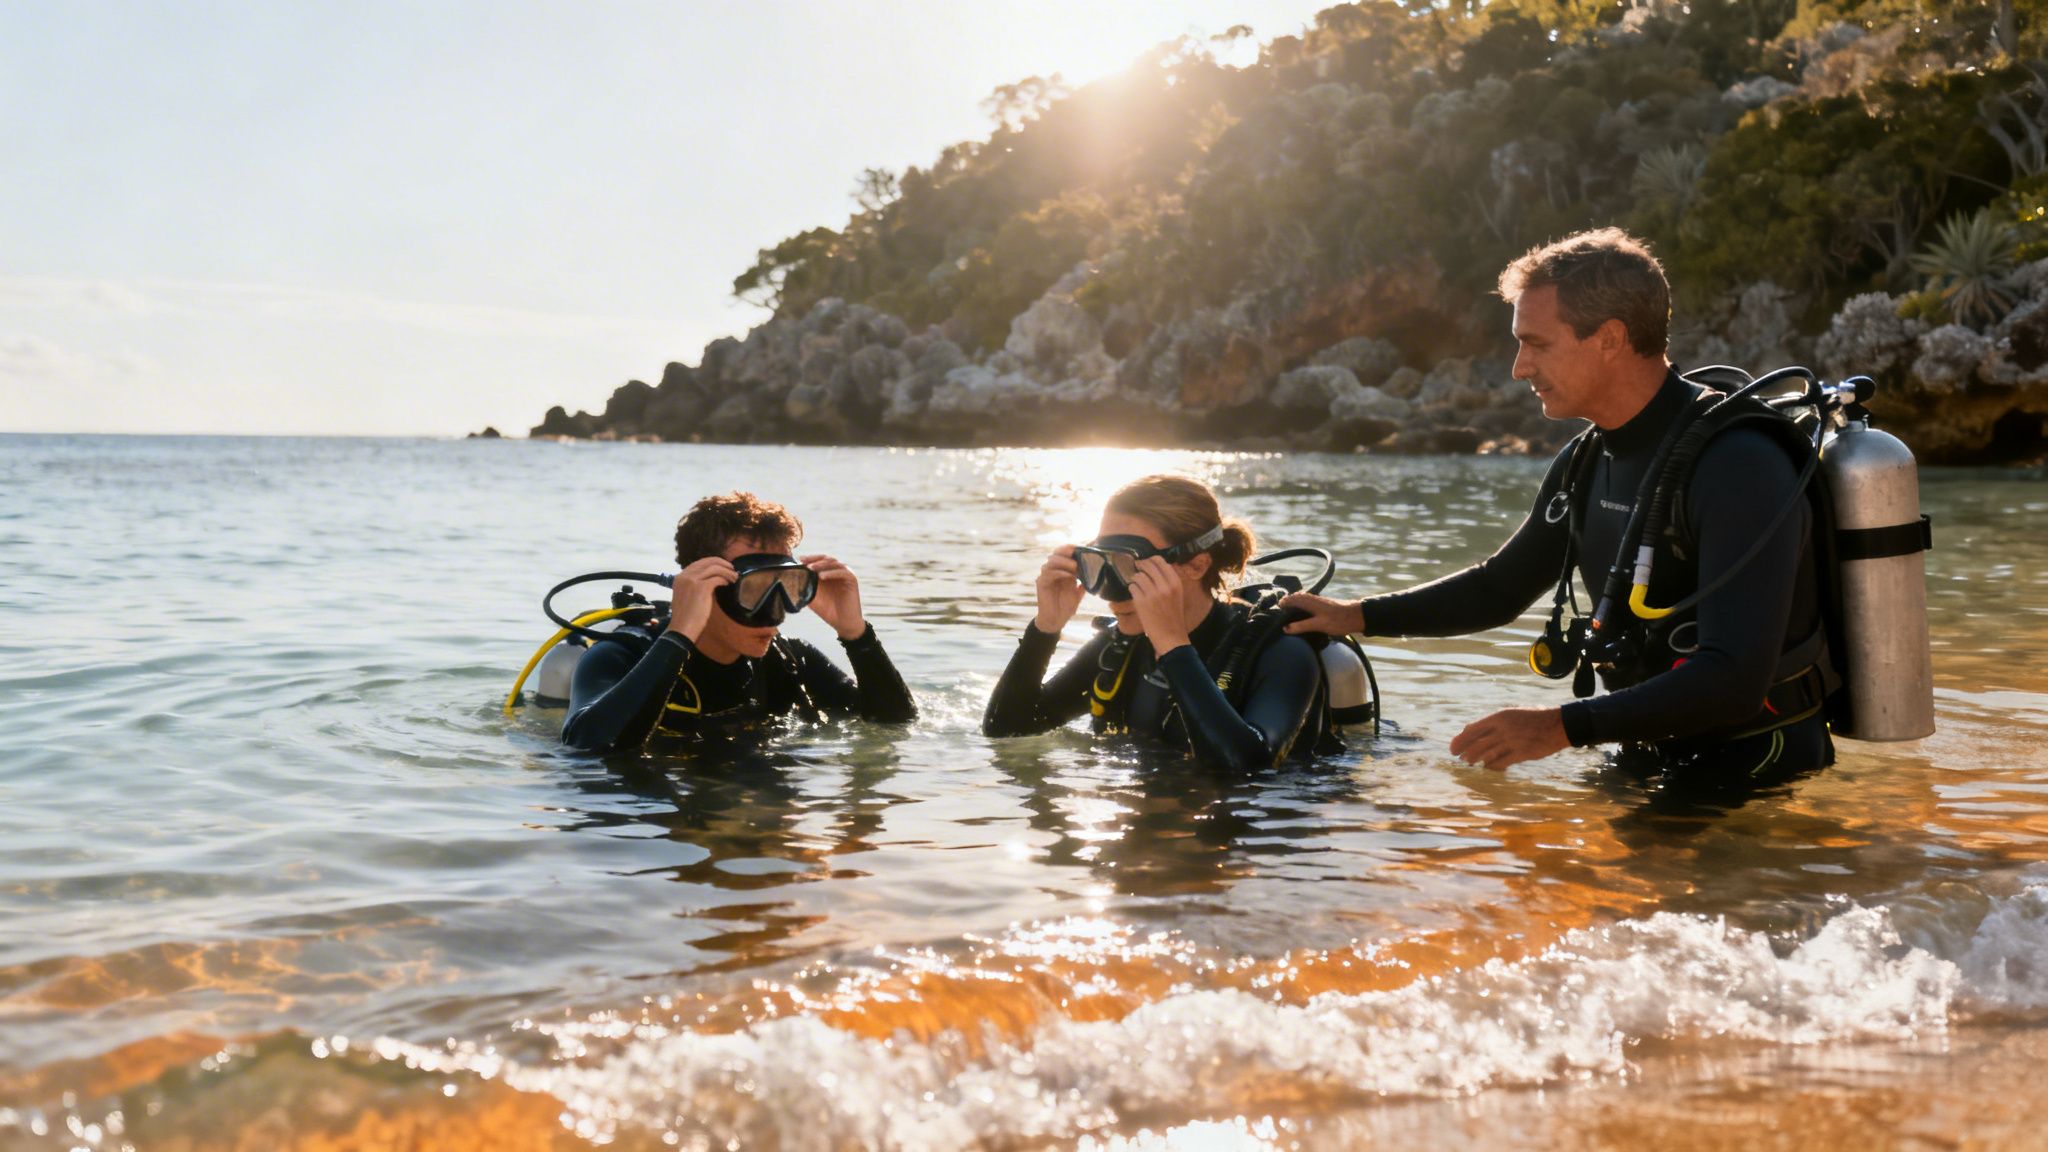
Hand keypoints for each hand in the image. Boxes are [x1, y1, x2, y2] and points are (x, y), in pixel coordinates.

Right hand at [667, 556, 734, 641]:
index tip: (723, 566)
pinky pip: (717, 578)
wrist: (682, 628)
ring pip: (714, 568)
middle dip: (722, 563)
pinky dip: (725, 579)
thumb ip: (695, 585)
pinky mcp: (701, 588)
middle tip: (732, 569)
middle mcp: (685, 576)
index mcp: (680, 577)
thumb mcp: (686, 595)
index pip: (699, 562)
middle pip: (708, 562)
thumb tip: (712, 579)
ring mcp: (692, 580)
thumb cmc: (686, 616)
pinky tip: (728, 584)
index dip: (713, 562)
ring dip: (727, 571)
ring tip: (734, 577)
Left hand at [802, 554, 865, 639]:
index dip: (808, 559)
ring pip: (833, 563)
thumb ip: (804, 587)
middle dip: (813, 559)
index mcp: (827, 573)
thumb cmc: (827, 610)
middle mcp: (836, 571)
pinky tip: (821, 576)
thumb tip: (790, 579)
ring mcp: (845, 574)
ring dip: (821, 564)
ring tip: (810, 568)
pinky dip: (831, 573)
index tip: (797, 560)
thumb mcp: (812, 597)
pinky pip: (842, 572)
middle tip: (802, 561)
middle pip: (825, 558)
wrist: (843, 623)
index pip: (817, 561)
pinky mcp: (852, 579)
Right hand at [1034, 544, 1084, 633]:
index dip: (1071, 548)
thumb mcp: (1079, 592)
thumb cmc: (1066, 606)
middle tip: (1077, 553)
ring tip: (1076, 566)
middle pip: (1056, 553)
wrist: (1056, 620)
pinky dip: (1059, 572)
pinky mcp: (1041, 583)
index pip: (1064, 553)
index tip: (1082, 547)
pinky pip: (1048, 573)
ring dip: (1064, 561)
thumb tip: (1095, 573)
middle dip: (1067, 551)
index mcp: (1062, 570)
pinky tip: (1068, 575)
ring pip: (1051, 561)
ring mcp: (1046, 576)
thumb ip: (1084, 582)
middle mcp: (1053, 570)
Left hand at [1128, 555, 1190, 654]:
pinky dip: (1132, 589)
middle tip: (1137, 567)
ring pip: (1138, 576)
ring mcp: (1152, 594)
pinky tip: (1136, 594)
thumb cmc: (1174, 617)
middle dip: (1141, 565)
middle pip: (1148, 566)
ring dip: (1136, 579)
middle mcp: (1165, 586)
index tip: (1146, 562)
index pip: (1161, 562)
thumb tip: (1155, 568)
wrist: (1171, 636)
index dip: (1151, 560)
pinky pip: (1133, 587)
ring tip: (1137, 584)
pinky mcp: (1141, 602)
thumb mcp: (1177, 595)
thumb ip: (1168, 581)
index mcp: (1175, 583)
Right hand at [1281, 592, 1363, 636]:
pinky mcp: (1324, 604)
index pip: (1291, 599)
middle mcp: (1313, 598)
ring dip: (1295, 602)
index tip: (1275, 609)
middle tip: (1279, 610)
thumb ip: (1301, 626)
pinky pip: (1308, 602)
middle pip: (1296, 597)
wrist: (1357, 615)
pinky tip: (1304, 612)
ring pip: (1302, 599)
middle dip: (1287, 601)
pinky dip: (1302, 604)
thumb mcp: (1318, 625)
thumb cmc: (1338, 620)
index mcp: (1309, 601)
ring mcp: (1319, 600)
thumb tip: (1285, 628)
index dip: (1282, 603)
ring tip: (1289, 611)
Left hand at [1449, 707, 1568, 771]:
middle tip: (1458, 757)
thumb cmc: (1532, 718)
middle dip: (1464, 752)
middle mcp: (1504, 728)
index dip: (1460, 740)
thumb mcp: (1511, 714)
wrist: (1558, 724)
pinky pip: (1501, 763)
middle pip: (1476, 744)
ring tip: (1470, 762)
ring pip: (1487, 754)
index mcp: (1500, 717)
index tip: (1453, 747)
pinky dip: (1492, 766)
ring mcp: (1512, 741)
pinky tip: (1488, 767)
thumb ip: (1491, 723)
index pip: (1473, 729)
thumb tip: (1468, 729)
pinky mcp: (1522, 753)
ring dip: (1476, 760)